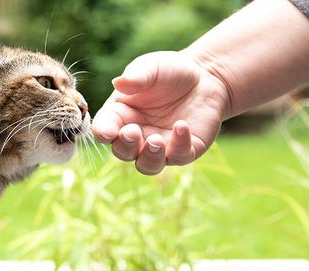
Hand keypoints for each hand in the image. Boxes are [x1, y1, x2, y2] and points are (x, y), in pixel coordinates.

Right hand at [92, 50, 229, 174]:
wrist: (205, 77)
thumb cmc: (170, 71)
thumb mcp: (151, 67)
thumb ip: (136, 76)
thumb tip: (118, 83)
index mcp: (120, 115)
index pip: (104, 130)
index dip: (103, 133)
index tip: (109, 131)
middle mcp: (137, 135)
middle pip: (123, 152)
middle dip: (126, 146)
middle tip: (133, 132)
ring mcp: (160, 146)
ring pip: (147, 165)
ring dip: (149, 157)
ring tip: (157, 141)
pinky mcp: (185, 150)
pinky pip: (179, 156)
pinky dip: (180, 145)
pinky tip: (182, 126)